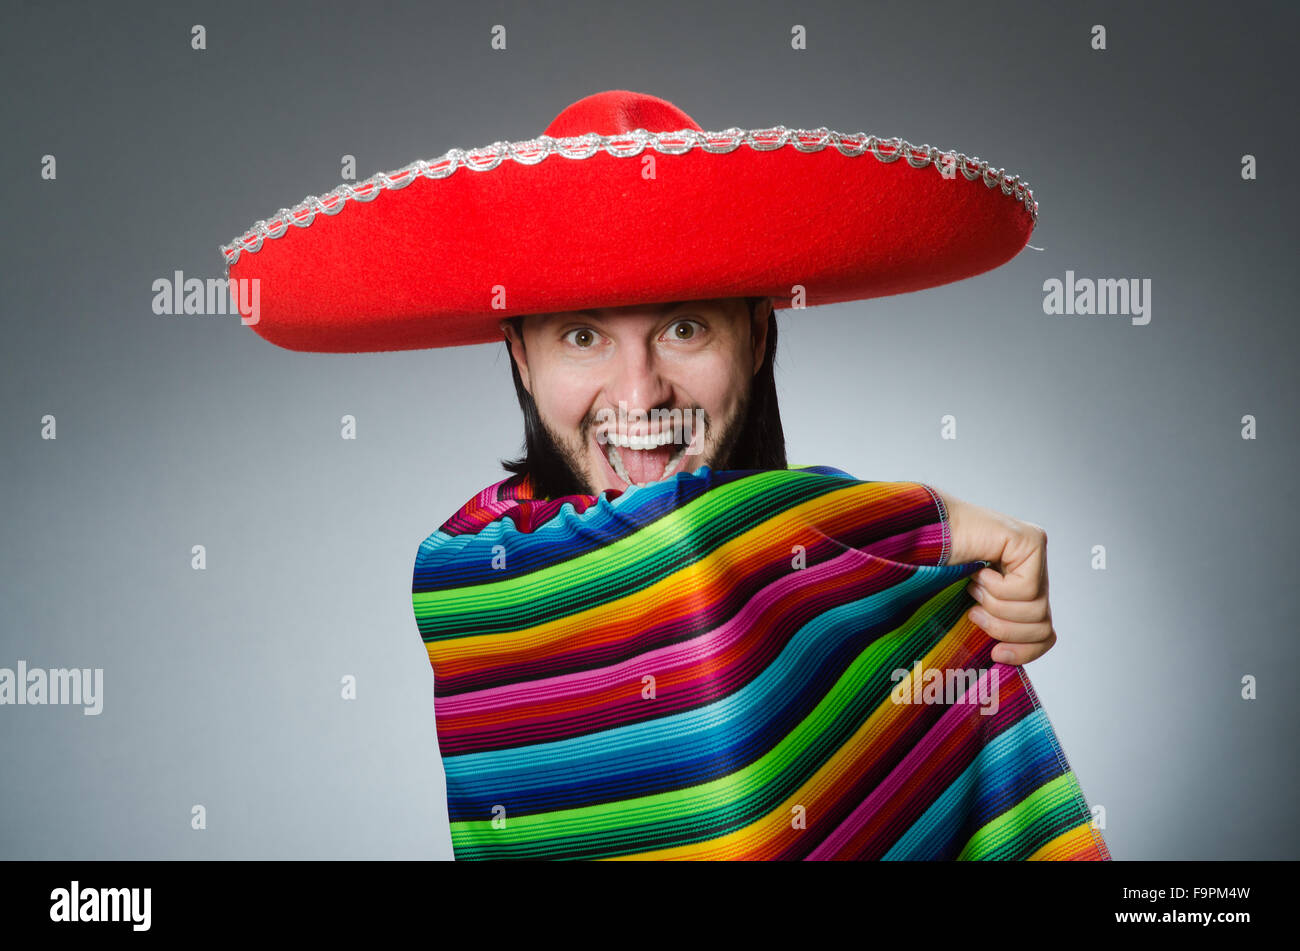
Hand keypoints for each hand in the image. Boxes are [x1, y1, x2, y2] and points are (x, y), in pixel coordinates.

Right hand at [930, 487, 1056, 665]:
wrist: (918, 536)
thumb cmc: (933, 573)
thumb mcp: (969, 612)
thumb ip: (992, 628)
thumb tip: (1004, 660)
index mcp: (1020, 585)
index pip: (1045, 633)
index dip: (1024, 651)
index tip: (995, 654)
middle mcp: (1033, 568)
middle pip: (1043, 626)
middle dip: (1004, 629)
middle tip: (974, 613)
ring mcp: (1035, 552)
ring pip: (1036, 610)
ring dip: (995, 606)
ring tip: (973, 586)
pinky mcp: (1032, 541)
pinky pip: (1026, 589)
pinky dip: (995, 587)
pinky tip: (979, 570)